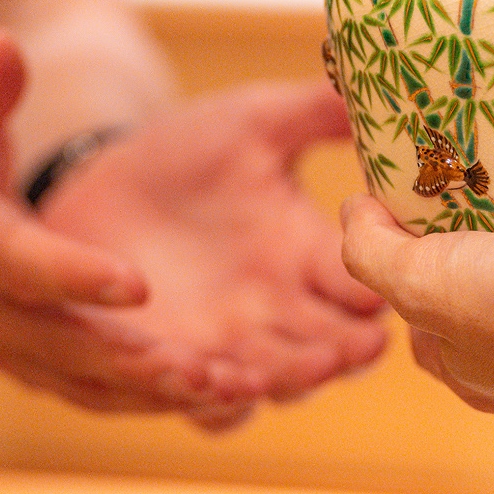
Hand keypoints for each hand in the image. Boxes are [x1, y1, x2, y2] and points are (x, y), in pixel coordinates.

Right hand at [0, 30, 230, 417]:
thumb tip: (2, 47)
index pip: (18, 264)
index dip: (74, 276)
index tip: (137, 284)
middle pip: (58, 343)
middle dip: (130, 360)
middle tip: (203, 368)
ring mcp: (5, 346)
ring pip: (80, 382)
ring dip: (150, 394)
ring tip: (223, 391)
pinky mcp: (31, 365)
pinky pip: (89, 392)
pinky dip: (145, 402)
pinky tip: (212, 397)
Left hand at [38, 81, 387, 429]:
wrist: (95, 187)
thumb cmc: (183, 153)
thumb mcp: (251, 123)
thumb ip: (317, 111)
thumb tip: (392, 90)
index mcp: (309, 253)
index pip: (364, 281)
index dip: (384, 281)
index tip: (398, 275)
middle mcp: (281, 309)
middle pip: (331, 346)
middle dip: (346, 350)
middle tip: (362, 345)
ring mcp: (231, 345)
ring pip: (274, 381)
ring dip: (287, 380)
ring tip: (296, 369)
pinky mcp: (175, 369)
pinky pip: (203, 403)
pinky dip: (215, 402)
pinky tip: (213, 380)